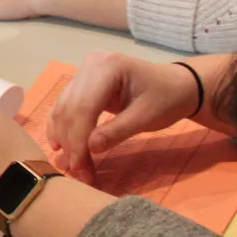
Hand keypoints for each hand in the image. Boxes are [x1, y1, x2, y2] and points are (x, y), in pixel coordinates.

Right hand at [48, 52, 198, 184]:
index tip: (79, 167)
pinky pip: (65, 107)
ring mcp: (83, 72)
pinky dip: (62, 128)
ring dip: (65, 139)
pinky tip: (60, 146)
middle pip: (70, 108)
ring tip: (73, 165)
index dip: (78, 139)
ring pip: (63, 109)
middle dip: (71, 143)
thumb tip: (90, 148)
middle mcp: (90, 65)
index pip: (83, 106)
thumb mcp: (147, 117)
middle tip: (78, 171)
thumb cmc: (167, 98)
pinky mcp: (81, 83)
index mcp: (107, 66)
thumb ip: (118, 131)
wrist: (176, 85)